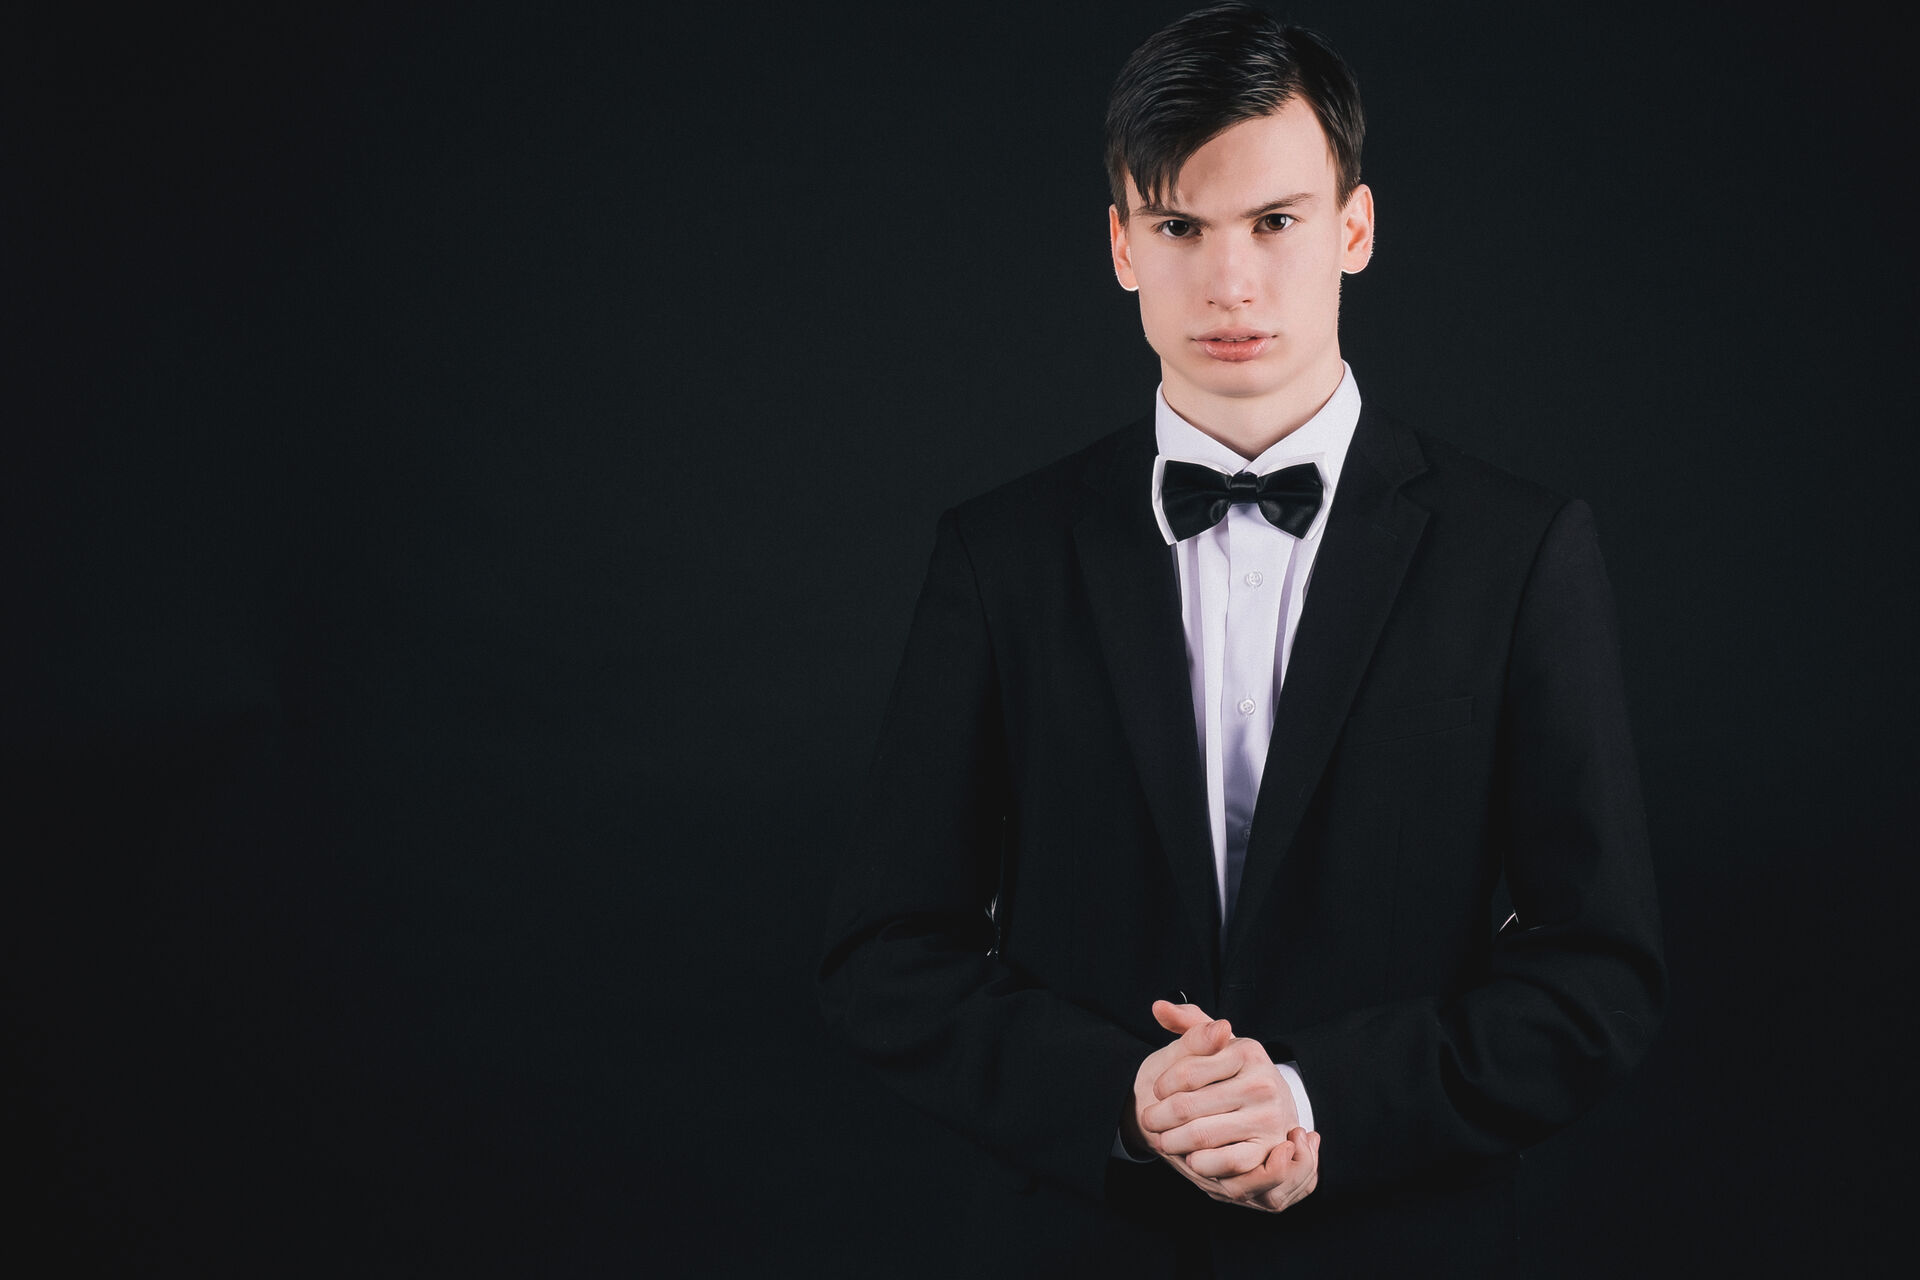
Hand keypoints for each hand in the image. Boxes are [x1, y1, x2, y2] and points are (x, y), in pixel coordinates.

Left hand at [1129, 1000, 1320, 1212]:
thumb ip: (1187, 1024)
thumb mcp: (1214, 1044)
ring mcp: (1268, 1119)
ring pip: (1201, 1136)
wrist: (1269, 1106)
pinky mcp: (1268, 1150)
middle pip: (1187, 1107)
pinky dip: (1201, 1163)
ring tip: (1164, 1139)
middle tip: (1149, 1120)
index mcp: (1247, 1051)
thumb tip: (1159, 1008)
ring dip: (1173, 1141)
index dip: (1162, 1085)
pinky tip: (1191, 1157)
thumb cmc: (1230, 1073)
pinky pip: (1225, 1163)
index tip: (1156, 1091)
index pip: (1186, 1072)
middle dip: (1159, 1117)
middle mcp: (1262, 1083)